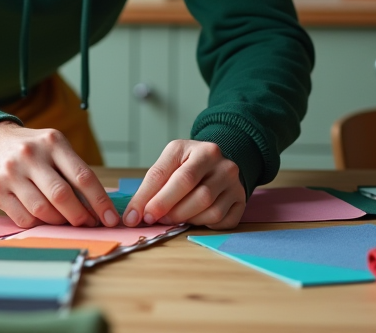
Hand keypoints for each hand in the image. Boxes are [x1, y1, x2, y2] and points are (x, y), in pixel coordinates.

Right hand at [0, 121, 118, 228]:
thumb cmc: (31, 148)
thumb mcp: (54, 146)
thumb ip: (73, 170)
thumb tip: (97, 206)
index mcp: (52, 142)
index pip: (82, 176)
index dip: (100, 201)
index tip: (110, 218)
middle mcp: (30, 156)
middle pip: (62, 196)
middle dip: (80, 216)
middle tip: (89, 223)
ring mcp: (11, 173)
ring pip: (43, 210)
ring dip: (60, 222)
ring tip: (68, 222)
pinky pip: (24, 218)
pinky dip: (39, 224)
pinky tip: (45, 220)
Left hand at [123, 140, 245, 229]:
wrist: (216, 162)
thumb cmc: (187, 163)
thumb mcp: (169, 163)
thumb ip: (152, 185)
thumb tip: (134, 216)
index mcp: (201, 150)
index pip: (178, 177)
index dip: (156, 199)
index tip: (139, 216)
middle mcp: (223, 165)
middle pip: (198, 195)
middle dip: (171, 211)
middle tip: (154, 219)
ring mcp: (235, 183)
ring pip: (211, 211)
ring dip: (186, 219)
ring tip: (172, 217)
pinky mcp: (241, 200)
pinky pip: (222, 221)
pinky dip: (204, 224)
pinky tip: (193, 217)